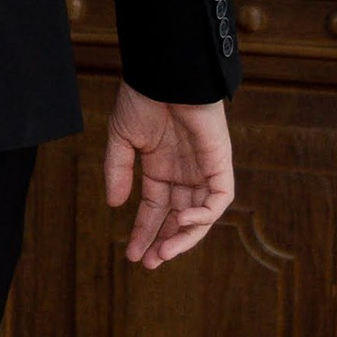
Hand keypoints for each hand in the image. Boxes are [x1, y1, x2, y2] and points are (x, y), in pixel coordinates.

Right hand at [103, 84, 233, 269]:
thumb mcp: (121, 140)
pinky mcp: (220, 163)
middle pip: (178, 219)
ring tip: (164, 253)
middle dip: (165, 243)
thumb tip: (116, 205)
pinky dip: (204, 214)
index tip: (133, 256)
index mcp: (160, 169)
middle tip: (151, 262)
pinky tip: (182, 220)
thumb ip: (118, 172)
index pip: (155, 210)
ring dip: (184, 237)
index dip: (144, 232)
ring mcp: (203, 170)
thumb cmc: (143, 99)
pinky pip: (219, 198)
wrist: (165, 74)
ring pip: (200, 216)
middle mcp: (184, 174)